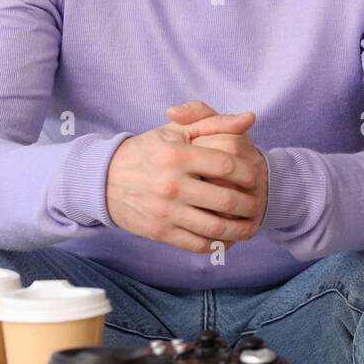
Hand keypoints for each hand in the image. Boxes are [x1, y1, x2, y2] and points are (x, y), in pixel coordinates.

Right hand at [104, 100, 264, 253]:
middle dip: (251, 204)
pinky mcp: (160, 232)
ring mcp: (166, 211)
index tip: (256, 176)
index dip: (249, 173)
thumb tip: (250, 118)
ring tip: (251, 225)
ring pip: (215, 228)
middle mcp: (172, 184)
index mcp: (178, 155)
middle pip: (226, 200)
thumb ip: (215, 123)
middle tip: (260, 203)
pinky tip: (229, 238)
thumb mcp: (178, 131)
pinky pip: (198, 244)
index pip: (226, 165)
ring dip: (241, 230)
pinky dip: (219, 245)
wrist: (104, 179)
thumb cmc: (149, 151)